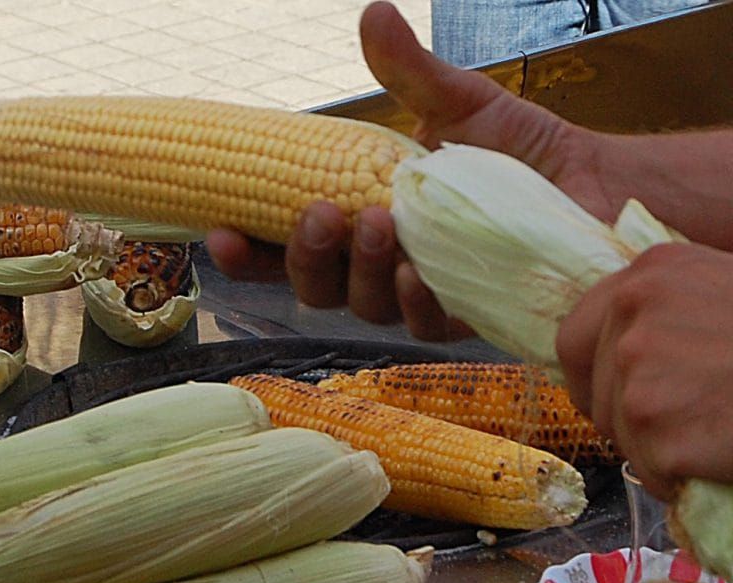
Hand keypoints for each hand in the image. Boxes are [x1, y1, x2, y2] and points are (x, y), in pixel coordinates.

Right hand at [208, 1, 625, 338]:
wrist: (591, 185)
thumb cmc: (516, 152)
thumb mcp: (456, 103)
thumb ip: (408, 72)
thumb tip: (373, 12)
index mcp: (356, 221)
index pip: (284, 247)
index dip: (247, 251)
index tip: (219, 231)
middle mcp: (376, 266)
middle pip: (313, 286)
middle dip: (305, 257)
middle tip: (319, 215)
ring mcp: (415, 296)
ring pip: (361, 306)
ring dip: (361, 271)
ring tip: (380, 225)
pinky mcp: (461, 315)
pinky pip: (422, 323)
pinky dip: (416, 299)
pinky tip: (423, 273)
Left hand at [556, 243, 732, 498]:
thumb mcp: (727, 293)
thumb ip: (672, 312)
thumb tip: (625, 351)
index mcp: (649, 274)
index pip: (575, 337)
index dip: (590, 377)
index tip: (609, 399)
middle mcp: (632, 315)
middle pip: (596, 394)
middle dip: (628, 421)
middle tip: (682, 430)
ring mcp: (640, 372)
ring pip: (624, 437)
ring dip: (663, 451)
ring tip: (722, 435)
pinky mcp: (659, 429)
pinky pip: (654, 471)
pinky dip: (684, 479)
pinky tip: (726, 457)